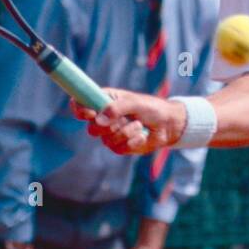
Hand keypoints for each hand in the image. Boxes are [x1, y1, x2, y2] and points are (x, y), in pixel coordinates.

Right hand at [69, 90, 187, 154]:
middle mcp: (103, 118)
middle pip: (92, 128)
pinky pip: (118, 148)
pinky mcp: (120, 146)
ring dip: (126, 132)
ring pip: (106, 139)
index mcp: (103, 101)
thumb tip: (98, 119)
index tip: (91, 113)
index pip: (80, 104)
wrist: (168, 124)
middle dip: (110, 125)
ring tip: (139, 125)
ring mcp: (110, 134)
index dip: (80, 109)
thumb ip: (116, 108)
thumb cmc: (151, 108)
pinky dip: (132, 141)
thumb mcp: (135, 102)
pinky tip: (142, 135)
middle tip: (124, 119)